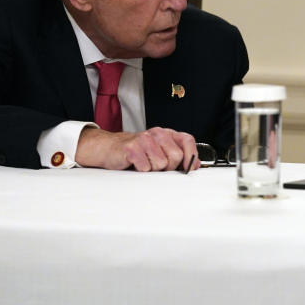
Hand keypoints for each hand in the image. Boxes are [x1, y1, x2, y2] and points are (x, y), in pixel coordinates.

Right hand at [76, 126, 198, 170]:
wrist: (109, 149)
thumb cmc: (136, 152)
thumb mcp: (160, 152)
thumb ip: (178, 156)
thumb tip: (195, 165)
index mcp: (166, 133)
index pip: (187, 140)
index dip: (192, 155)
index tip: (189, 168)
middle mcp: (157, 133)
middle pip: (176, 156)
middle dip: (169, 168)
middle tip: (157, 168)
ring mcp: (144, 139)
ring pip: (161, 164)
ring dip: (153, 170)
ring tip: (145, 165)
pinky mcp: (132, 148)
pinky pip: (145, 167)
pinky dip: (141, 171)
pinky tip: (135, 165)